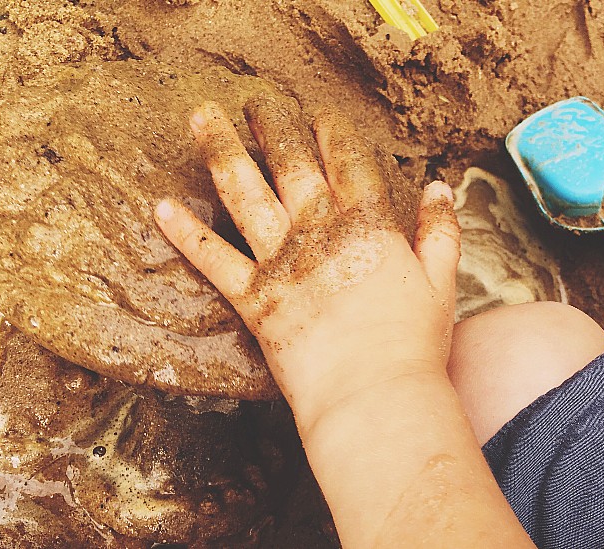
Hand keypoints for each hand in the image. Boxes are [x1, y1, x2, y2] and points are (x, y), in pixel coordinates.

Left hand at [154, 95, 459, 424]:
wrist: (374, 395)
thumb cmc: (414, 345)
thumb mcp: (442, 282)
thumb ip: (440, 230)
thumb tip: (440, 186)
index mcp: (369, 227)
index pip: (348, 163)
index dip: (333, 134)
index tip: (322, 115)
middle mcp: (320, 233)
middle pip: (291, 164)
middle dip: (274, 125)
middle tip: (257, 100)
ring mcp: (282, 263)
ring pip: (245, 194)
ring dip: (222, 151)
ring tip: (203, 117)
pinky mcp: (253, 300)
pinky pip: (213, 259)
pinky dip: (186, 233)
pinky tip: (161, 206)